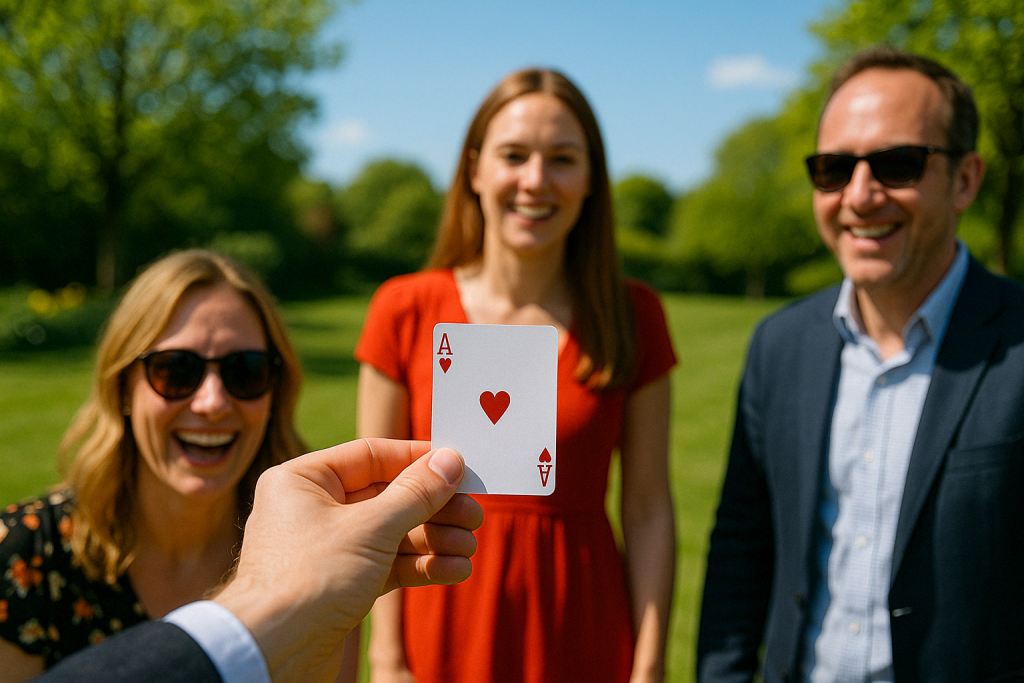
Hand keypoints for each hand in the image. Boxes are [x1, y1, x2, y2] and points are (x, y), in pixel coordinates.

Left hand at [214, 439, 481, 682]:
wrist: (273, 653)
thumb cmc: (308, 579)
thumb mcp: (371, 527)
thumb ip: (416, 493)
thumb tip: (451, 460)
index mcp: (304, 480)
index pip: (371, 455)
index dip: (418, 460)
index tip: (459, 466)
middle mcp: (312, 509)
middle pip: (387, 496)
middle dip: (434, 508)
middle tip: (475, 515)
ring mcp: (326, 548)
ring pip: (391, 534)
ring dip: (433, 540)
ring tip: (469, 548)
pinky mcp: (339, 584)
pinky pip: (386, 564)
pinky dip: (420, 566)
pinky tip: (453, 570)